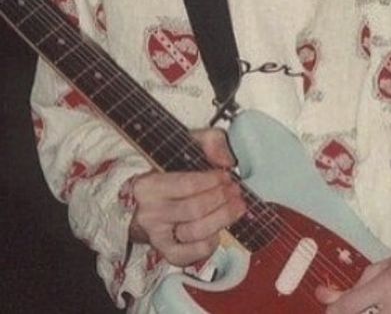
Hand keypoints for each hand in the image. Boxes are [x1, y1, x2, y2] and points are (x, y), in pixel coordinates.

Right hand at [129, 128, 246, 266]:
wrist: (155, 200)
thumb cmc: (175, 171)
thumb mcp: (189, 145)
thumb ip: (210, 141)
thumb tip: (227, 161)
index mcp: (148, 186)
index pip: (186, 184)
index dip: (212, 181)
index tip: (226, 176)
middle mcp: (148, 214)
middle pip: (194, 210)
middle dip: (221, 199)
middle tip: (236, 191)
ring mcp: (157, 237)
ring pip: (195, 232)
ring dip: (222, 218)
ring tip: (237, 206)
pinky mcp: (168, 254)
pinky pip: (194, 254)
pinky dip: (211, 242)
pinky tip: (219, 228)